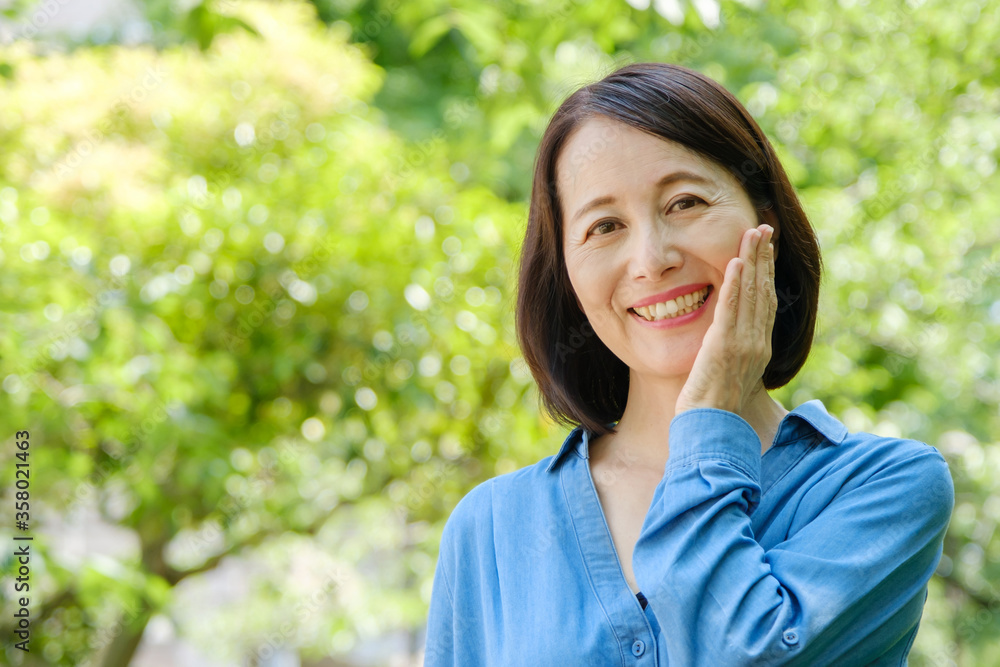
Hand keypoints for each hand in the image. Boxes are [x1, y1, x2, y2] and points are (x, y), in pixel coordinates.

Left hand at [675, 224, 775, 417]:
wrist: (710, 430)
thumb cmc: (713, 409)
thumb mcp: (729, 376)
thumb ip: (732, 355)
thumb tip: (728, 342)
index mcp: (759, 348)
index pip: (765, 302)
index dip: (767, 273)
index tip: (766, 249)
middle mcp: (757, 343)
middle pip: (763, 291)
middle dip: (764, 257)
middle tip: (764, 228)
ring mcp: (743, 344)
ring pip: (750, 294)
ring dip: (752, 260)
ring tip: (752, 233)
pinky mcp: (724, 347)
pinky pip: (730, 309)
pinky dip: (734, 284)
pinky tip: (735, 262)